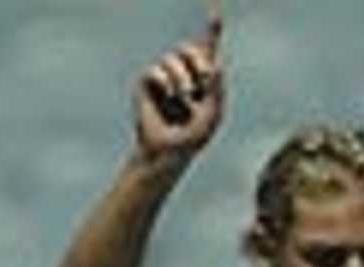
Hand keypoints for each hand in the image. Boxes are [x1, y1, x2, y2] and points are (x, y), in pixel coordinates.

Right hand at [133, 19, 223, 163]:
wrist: (166, 155)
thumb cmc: (191, 141)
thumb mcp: (211, 117)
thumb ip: (216, 91)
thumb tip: (216, 65)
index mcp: (202, 82)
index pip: (207, 51)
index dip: (212, 31)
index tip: (216, 13)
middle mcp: (183, 76)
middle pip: (190, 49)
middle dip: (197, 58)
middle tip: (203, 75)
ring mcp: (163, 79)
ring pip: (172, 58)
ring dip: (181, 76)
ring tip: (184, 95)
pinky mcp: (146, 84)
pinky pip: (155, 71)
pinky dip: (164, 82)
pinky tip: (168, 96)